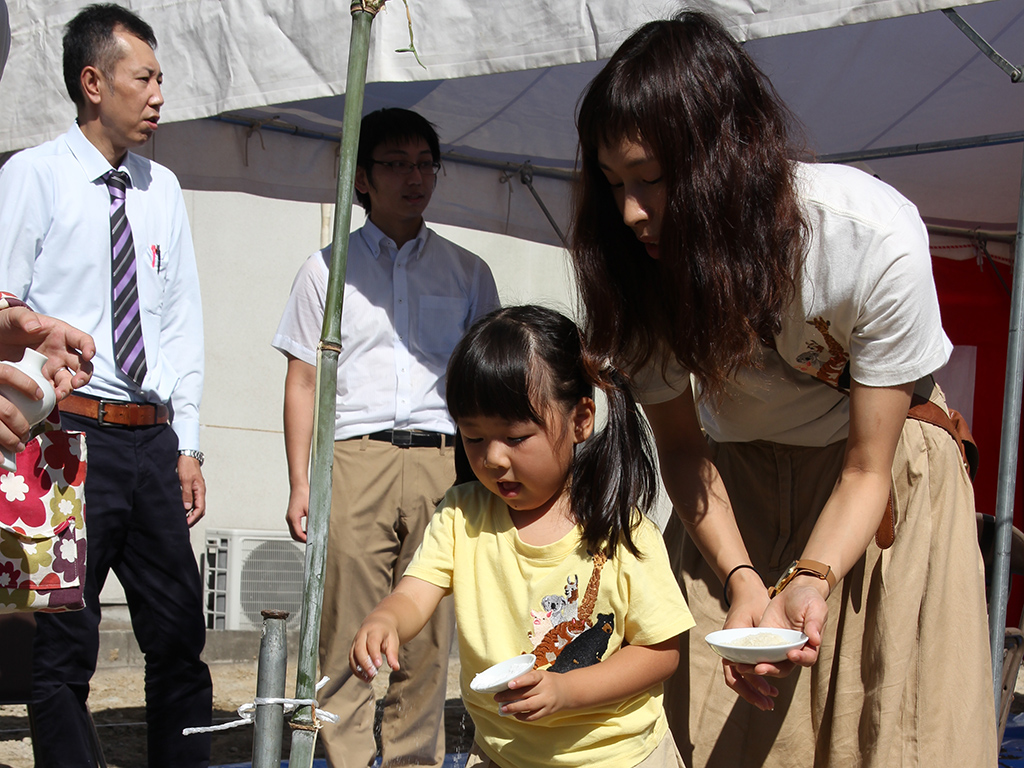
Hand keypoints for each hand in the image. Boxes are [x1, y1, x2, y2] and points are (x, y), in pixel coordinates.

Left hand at [0, 307, 94, 451]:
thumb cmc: (7, 324)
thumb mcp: (13, 316)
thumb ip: (25, 317)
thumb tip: (35, 327)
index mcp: (61, 335)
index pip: (83, 340)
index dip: (89, 348)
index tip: (88, 355)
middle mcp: (61, 352)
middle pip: (82, 365)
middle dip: (84, 375)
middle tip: (77, 382)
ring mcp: (52, 367)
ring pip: (69, 380)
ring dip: (68, 389)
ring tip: (58, 395)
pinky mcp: (41, 379)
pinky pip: (51, 390)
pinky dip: (52, 396)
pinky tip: (47, 399)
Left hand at [178, 454, 205, 525]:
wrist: (186, 455)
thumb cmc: (187, 465)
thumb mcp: (185, 480)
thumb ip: (186, 494)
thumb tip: (187, 507)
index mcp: (200, 490)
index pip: (200, 508)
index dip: (193, 518)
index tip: (186, 524)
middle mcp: (199, 491)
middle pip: (199, 509)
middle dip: (192, 519)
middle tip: (184, 525)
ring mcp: (195, 490)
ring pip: (195, 506)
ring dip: (190, 514)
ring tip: (182, 519)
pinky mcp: (191, 488)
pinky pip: (191, 501)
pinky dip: (187, 508)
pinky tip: (181, 509)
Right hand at [285, 487, 308, 542]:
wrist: (299, 487)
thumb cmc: (304, 495)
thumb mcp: (310, 510)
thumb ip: (310, 521)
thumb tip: (313, 531)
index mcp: (293, 518)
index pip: (298, 534)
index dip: (305, 539)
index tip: (312, 541)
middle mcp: (289, 518)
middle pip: (294, 535)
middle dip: (302, 539)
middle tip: (311, 540)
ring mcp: (289, 517)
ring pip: (293, 532)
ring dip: (300, 536)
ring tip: (310, 536)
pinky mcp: (291, 515)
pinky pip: (294, 527)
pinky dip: (299, 531)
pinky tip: (306, 530)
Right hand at [349, 614, 400, 682]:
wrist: (377, 623)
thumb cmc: (386, 633)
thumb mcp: (393, 640)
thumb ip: (393, 654)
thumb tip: (395, 667)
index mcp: (374, 630)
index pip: (372, 642)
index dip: (374, 654)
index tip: (379, 665)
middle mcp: (361, 635)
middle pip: (359, 649)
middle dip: (365, 663)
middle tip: (373, 675)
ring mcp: (355, 642)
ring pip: (353, 656)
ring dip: (359, 669)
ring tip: (369, 679)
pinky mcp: (352, 649)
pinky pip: (351, 661)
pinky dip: (356, 670)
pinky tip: (365, 677)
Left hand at [497, 669, 572, 719]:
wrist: (566, 691)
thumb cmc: (548, 681)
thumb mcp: (541, 675)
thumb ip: (527, 678)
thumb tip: (506, 685)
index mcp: (543, 676)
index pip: (531, 678)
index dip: (520, 681)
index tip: (509, 684)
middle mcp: (546, 689)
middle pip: (526, 694)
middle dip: (509, 696)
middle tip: (497, 697)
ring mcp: (547, 701)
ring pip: (528, 706)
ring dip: (513, 708)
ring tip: (503, 708)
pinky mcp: (547, 712)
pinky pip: (533, 716)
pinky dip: (522, 716)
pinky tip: (514, 714)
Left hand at [723, 579, 827, 710]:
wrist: (795, 591)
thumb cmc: (810, 601)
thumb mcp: (815, 609)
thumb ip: (815, 624)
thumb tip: (815, 639)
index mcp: (809, 646)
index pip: (806, 659)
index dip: (800, 659)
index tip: (791, 655)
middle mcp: (793, 651)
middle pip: (783, 667)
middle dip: (771, 669)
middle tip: (759, 668)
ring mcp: (777, 647)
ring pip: (767, 662)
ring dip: (755, 666)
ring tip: (741, 667)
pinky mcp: (764, 639)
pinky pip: (756, 650)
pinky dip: (746, 655)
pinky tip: (734, 658)